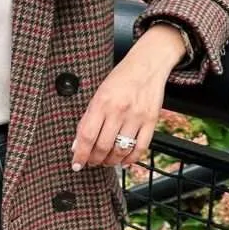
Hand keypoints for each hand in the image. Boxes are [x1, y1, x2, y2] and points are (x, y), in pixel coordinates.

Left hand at [71, 24, 185, 169]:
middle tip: (91, 162)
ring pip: (121, 150)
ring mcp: (136, 117)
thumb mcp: (98, 94)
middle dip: (94, 160)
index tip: (77, 165)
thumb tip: (78, 144)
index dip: (80, 154)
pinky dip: (130, 159)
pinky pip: (140, 147)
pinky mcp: (151, 121)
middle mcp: (119, 111)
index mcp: (102, 102)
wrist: (148, 65)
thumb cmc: (120, 78)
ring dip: (110, 161)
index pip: (87, 136)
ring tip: (105, 161)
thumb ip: (87, 119)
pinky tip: (123, 161)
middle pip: (103, 146)